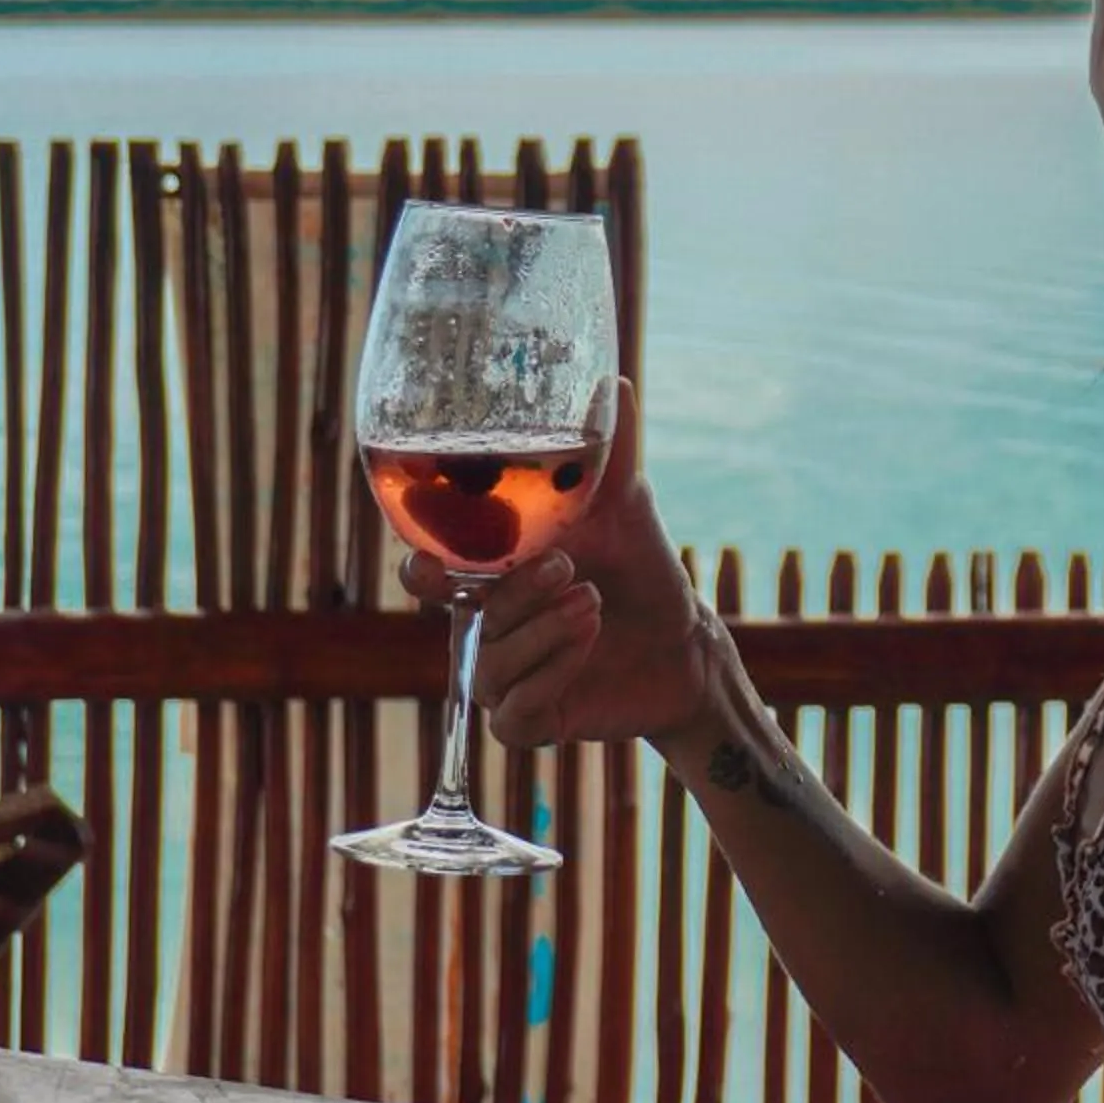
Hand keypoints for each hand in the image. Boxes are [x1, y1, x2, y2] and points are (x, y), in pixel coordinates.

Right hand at [398, 380, 713, 748]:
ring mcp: (503, 675)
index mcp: (490, 572)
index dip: (419, 567)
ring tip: (593, 601)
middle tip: (560, 567)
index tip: (432, 563)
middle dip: (506, 597)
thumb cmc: (639, 567)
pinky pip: (512, 712)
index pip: (427, 570)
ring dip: (542, 631)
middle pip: (459, 616)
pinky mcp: (528, 720)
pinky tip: (588, 642)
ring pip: (488, 664)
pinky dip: (551, 672)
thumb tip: (608, 382)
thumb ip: (607, 451)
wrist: (684, 642)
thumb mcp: (624, 506)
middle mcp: (486, 623)